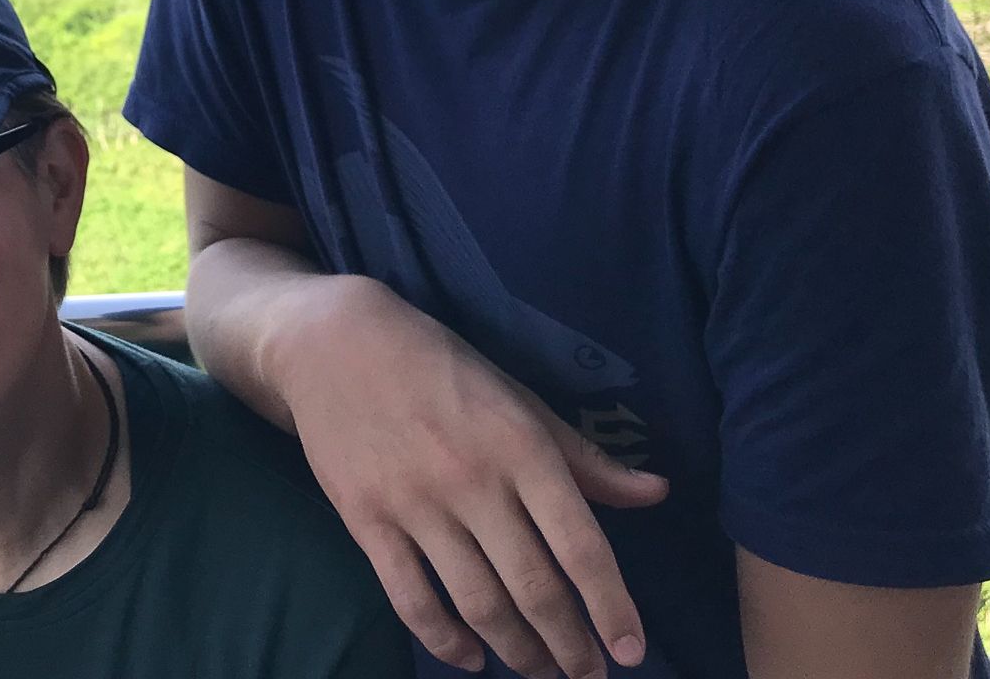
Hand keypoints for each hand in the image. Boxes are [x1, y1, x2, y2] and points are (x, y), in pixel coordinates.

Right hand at [280, 278, 667, 678]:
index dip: (611, 607)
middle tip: (589, 675)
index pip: (579, 545)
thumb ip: (584, 456)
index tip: (631, 651)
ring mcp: (415, 504)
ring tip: (541, 670)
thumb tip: (656, 494)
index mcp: (521, 446)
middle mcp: (473, 481)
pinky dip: (445, 640)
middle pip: (533, 587)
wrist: (333, 343)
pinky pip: (411, 598)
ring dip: (518, 650)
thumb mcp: (518, 398)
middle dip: (569, 646)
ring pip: (478, 602)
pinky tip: (471, 658)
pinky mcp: (366, 520)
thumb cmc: (440, 368)